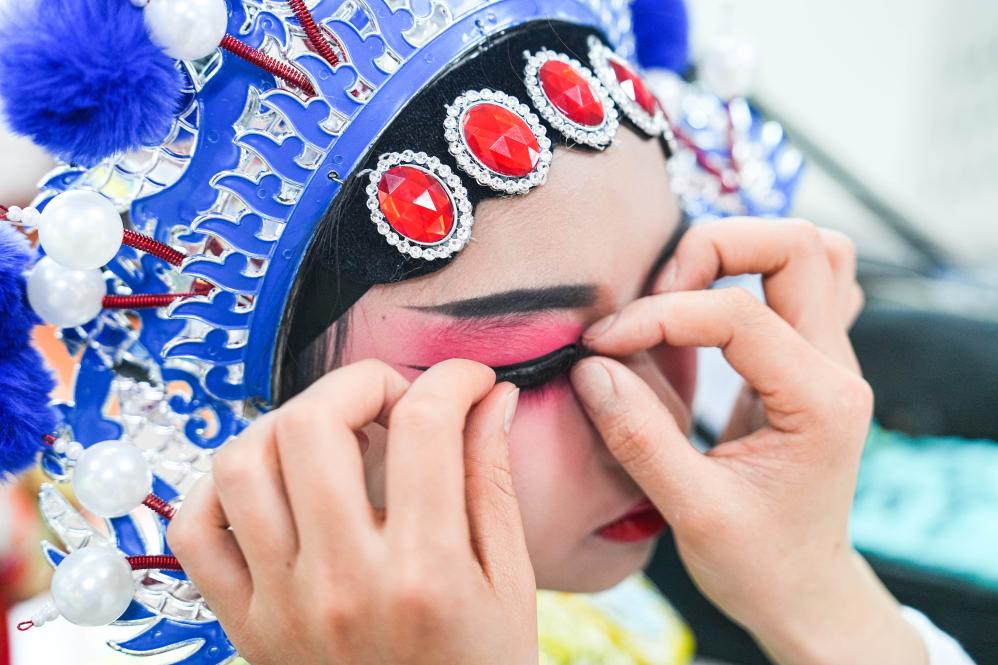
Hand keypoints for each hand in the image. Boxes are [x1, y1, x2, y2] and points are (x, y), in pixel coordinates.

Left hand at [168, 359, 536, 664]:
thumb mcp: (508, 586)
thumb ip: (493, 484)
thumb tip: (489, 400)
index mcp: (425, 571)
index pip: (424, 426)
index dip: (452, 379)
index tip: (467, 382)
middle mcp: (342, 582)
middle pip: (312, 425)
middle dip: (360, 383)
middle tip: (395, 400)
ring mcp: (282, 604)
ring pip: (242, 463)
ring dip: (289, 424)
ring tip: (335, 437)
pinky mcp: (246, 625)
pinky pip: (197, 532)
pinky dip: (221, 488)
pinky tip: (274, 485)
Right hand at [570, 219, 924, 664]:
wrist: (805, 590)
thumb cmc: (757, 562)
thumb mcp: (691, 511)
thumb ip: (639, 435)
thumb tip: (589, 367)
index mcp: (819, 402)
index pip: (736, 313)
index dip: (657, 317)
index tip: (602, 346)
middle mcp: (837, 366)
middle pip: (795, 246)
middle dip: (711, 250)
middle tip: (653, 296)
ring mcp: (832, 358)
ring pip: (812, 250)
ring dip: (741, 249)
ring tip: (681, 288)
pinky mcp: (813, 359)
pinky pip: (809, 280)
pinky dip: (761, 269)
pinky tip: (716, 300)